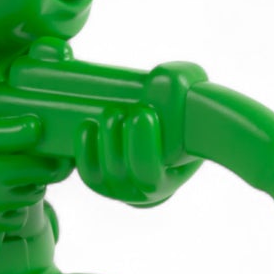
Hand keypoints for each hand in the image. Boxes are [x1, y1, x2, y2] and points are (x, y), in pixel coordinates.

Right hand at [0, 118, 68, 231]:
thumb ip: (9, 131)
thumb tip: (39, 128)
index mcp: (0, 170)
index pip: (47, 167)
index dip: (57, 159)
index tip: (57, 150)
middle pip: (40, 183)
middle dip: (43, 170)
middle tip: (32, 156)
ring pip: (29, 200)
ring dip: (30, 186)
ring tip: (17, 171)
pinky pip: (15, 220)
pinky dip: (18, 208)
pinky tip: (7, 193)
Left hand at [76, 107, 199, 205]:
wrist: (160, 143)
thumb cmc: (177, 130)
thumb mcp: (189, 120)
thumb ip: (184, 103)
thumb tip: (171, 82)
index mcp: (167, 180)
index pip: (150, 172)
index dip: (143, 144)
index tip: (143, 113)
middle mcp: (142, 191)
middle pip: (124, 170)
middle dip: (118, 139)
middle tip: (118, 111)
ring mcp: (118, 188)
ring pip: (105, 171)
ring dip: (104, 140)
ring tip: (110, 113)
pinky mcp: (98, 181)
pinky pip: (88, 172)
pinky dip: (85, 150)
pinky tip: (87, 126)